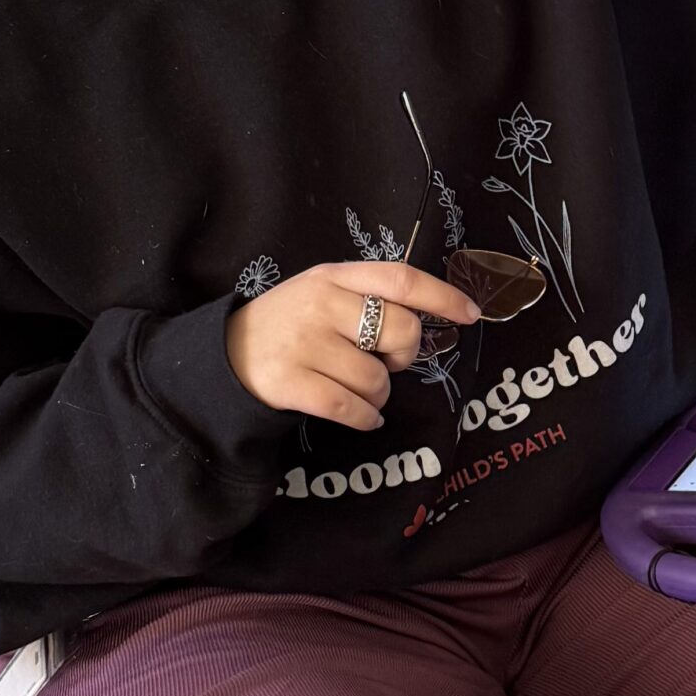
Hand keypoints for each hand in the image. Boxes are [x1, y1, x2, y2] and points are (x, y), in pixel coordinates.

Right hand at [225, 261, 478, 431]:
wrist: (224, 356)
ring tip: (356, 388)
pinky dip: (366, 418)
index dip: (442, 295)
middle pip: (402, 331)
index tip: (471, 314)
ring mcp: (305, 344)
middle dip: (405, 357)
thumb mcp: (322, 293)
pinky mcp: (291, 383)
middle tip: (385, 362)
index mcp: (334, 277)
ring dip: (379, 395)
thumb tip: (429, 321)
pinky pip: (354, 408)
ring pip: (379, 379)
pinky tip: (360, 416)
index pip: (400, 278)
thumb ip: (367, 297)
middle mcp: (321, 304)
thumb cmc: (289, 325)